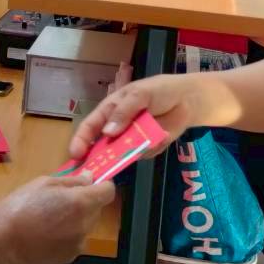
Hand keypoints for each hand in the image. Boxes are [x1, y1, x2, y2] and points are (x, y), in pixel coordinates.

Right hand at [0, 174, 115, 263]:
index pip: (108, 191)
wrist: (2, 240)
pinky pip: (77, 239)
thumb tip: (90, 178)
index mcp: (81, 203)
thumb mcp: (44, 182)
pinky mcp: (70, 256)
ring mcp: (79, 243)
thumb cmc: (20, 205)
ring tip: (51, 217)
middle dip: (86, 201)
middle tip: (61, 199)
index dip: (101, 185)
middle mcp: (85, 224)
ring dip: (78, 218)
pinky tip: (48, 231)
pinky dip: (69, 233)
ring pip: (87, 224)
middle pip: (97, 208)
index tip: (90, 183)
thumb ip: (73, 181)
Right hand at [69, 73, 194, 159]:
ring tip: (131, 155)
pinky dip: (151, 148)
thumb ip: (123, 112)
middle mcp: (117, 128)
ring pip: (122, 154)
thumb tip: (107, 133)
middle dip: (97, 158)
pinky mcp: (147, 148)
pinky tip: (163, 134)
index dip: (81, 140)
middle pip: (102, 146)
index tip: (75, 155)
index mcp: (109, 111)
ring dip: (125, 157)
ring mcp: (132, 140)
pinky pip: (143, 155)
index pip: (90, 126)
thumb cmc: (159, 90)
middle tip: (92, 172)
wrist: (188, 98)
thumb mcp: (139, 94)